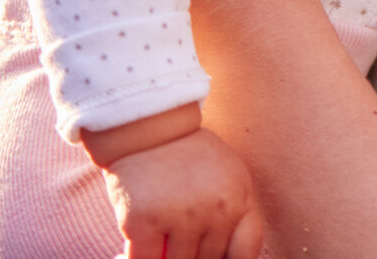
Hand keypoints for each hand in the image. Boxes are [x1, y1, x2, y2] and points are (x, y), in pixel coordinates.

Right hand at [99, 127, 265, 258]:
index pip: (244, 254)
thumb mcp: (228, 178)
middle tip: (180, 243)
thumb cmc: (189, 158)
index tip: (214, 258)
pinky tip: (131, 253)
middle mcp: (216, 210)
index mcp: (240, 199)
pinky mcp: (143, 222)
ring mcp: (180, 217)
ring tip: (162, 243)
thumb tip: (226, 258)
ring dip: (168, 257)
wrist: (149, 130)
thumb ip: (234, 214)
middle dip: (194, 257)